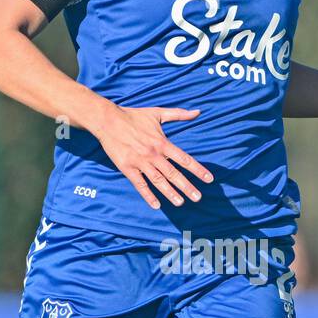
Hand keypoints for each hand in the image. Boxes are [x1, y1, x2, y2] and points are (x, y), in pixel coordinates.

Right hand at [94, 104, 212, 208]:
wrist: (108, 120)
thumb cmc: (134, 116)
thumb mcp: (158, 113)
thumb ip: (179, 114)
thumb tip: (198, 112)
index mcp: (162, 143)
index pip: (184, 159)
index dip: (197, 169)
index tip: (209, 179)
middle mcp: (153, 154)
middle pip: (173, 173)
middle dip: (187, 186)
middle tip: (198, 198)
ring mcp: (140, 162)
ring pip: (158, 181)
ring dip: (170, 193)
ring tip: (180, 203)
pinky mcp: (127, 168)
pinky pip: (139, 184)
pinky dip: (147, 195)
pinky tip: (156, 205)